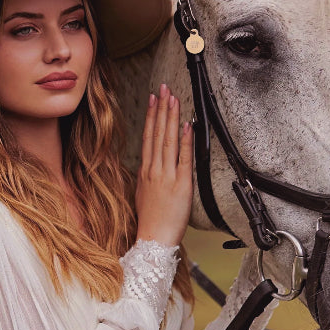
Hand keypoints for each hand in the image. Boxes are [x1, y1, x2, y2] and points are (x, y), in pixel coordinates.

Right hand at [135, 83, 192, 246]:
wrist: (153, 239)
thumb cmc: (150, 221)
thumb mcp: (142, 194)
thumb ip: (147, 177)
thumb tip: (150, 166)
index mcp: (145, 172)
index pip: (148, 137)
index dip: (151, 116)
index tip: (153, 99)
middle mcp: (154, 170)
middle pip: (157, 133)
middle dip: (160, 109)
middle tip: (163, 89)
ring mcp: (167, 176)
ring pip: (168, 141)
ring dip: (171, 118)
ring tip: (172, 99)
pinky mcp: (181, 184)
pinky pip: (183, 158)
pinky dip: (185, 140)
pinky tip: (186, 125)